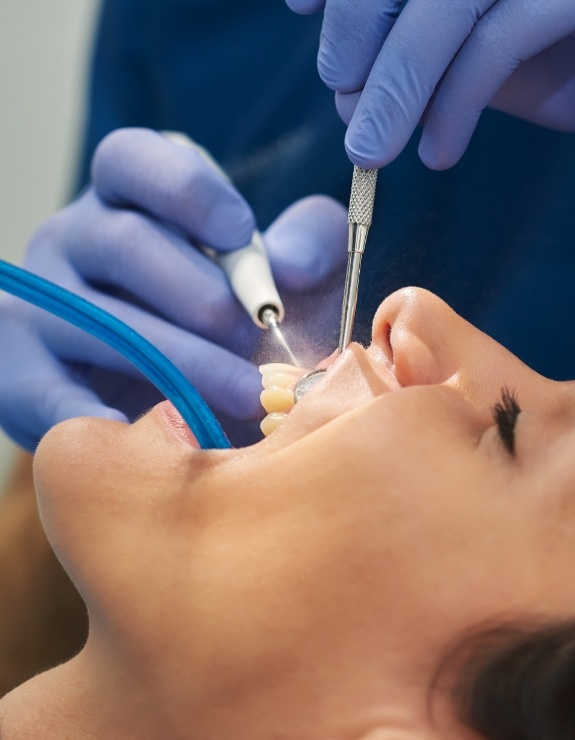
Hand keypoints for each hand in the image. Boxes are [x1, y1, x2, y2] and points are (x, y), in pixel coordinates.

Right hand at [0, 128, 346, 449]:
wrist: (183, 403)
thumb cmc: (240, 324)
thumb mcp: (288, 272)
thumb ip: (311, 243)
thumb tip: (290, 266)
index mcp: (128, 200)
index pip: (131, 159)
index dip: (187, 190)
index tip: (241, 233)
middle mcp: (73, 240)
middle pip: (123, 243)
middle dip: (202, 297)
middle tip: (255, 339)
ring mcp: (40, 304)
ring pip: (98, 320)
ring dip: (181, 362)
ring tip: (244, 396)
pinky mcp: (21, 375)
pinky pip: (48, 394)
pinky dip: (96, 416)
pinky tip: (144, 431)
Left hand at [285, 0, 574, 168]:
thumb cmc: (550, 55)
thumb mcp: (469, 47)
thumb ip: (413, 49)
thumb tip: (346, 91)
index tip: (302, 6)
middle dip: (354, 32)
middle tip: (343, 94)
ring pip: (445, 5)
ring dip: (393, 88)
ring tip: (369, 151)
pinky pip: (497, 42)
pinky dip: (455, 105)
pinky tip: (437, 153)